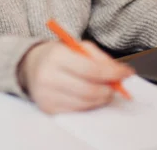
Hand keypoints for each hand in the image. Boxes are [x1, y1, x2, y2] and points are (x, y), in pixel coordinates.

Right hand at [17, 41, 134, 113]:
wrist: (30, 66)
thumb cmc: (57, 54)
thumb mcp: (76, 46)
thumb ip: (99, 57)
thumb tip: (120, 73)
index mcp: (56, 56)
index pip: (91, 70)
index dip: (112, 73)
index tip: (127, 73)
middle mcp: (49, 76)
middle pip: (89, 90)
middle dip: (108, 89)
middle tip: (116, 85)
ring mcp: (46, 95)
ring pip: (85, 103)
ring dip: (101, 98)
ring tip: (104, 89)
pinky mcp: (48, 108)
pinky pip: (76, 110)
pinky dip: (89, 104)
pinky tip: (90, 95)